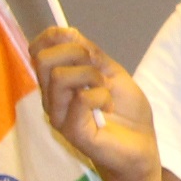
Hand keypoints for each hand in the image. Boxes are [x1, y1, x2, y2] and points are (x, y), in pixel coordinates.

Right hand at [29, 27, 158, 180]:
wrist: (141, 149)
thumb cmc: (127, 113)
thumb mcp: (112, 73)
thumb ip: (90, 54)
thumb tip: (66, 31)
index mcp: (56, 83)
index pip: (38, 50)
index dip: (56, 38)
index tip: (84, 47)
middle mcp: (51, 98)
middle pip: (44, 59)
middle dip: (77, 54)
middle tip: (99, 72)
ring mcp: (58, 116)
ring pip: (60, 76)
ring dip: (92, 77)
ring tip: (106, 93)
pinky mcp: (71, 131)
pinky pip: (81, 99)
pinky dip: (102, 96)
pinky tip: (108, 108)